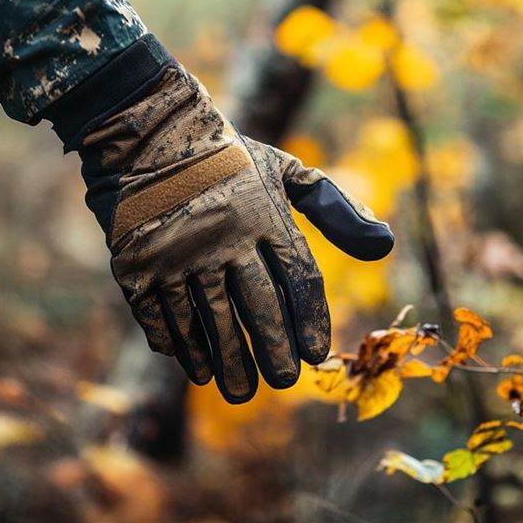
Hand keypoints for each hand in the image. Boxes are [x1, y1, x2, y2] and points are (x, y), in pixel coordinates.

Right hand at [78, 67, 392, 402]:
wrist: (147, 133)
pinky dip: (180, 345)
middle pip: (259, 311)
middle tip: (282, 381)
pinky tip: (193, 366)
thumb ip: (333, 208)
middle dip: (273, 352)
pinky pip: (163, 317)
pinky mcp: (137, 265)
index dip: (310, 322)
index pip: (300, 282)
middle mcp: (225, 240)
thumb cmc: (226, 157)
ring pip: (210, 323)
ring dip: (227, 361)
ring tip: (238, 389)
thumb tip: (385, 245)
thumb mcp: (284, 170)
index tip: (314, 354)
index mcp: (266, 218)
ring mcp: (178, 255)